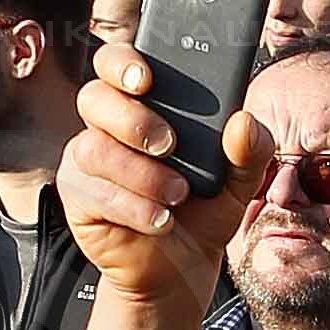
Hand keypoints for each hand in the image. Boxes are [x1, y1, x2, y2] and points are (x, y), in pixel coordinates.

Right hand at [59, 39, 258, 311]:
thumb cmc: (204, 208)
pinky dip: (132, 207)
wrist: (181, 267)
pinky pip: (92, 191)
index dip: (122, 62)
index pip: (115, 62)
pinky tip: (160, 220)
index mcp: (143, 103)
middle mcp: (107, 125)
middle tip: (169, 144)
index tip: (146, 78)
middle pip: (94, 97)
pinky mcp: (78, 196)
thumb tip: (242, 122)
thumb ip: (251, 149)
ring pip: (93, 148)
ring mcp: (87, 159)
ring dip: (139, 173)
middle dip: (132, 119)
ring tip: (177, 194)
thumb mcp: (240, 180)